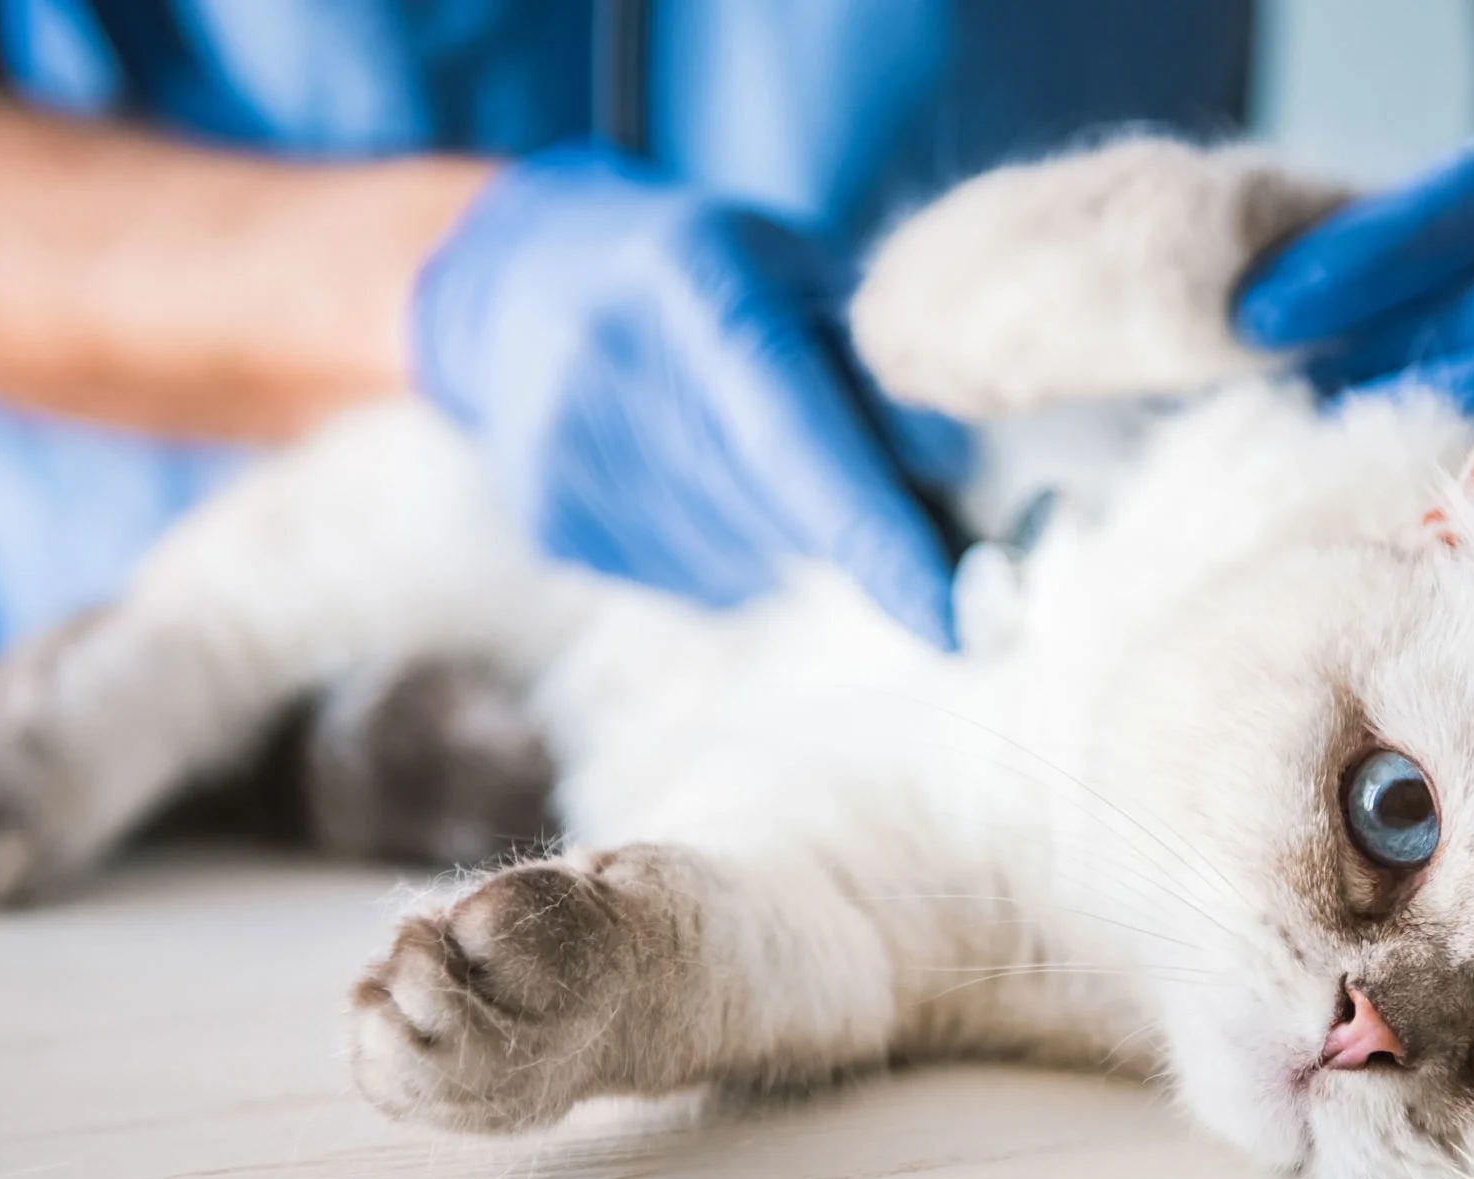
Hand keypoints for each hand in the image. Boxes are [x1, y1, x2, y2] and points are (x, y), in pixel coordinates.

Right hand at [412, 145, 960, 645]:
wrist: (517, 279)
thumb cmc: (699, 270)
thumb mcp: (794, 266)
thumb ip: (879, 356)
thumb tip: (956, 471)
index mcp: (693, 284)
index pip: (797, 441)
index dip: (879, 538)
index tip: (953, 619)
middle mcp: (614, 366)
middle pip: (784, 512)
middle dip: (855, 518)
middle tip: (873, 472)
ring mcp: (572, 453)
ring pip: (748, 559)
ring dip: (791, 531)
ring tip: (753, 447)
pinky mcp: (554, 520)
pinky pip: (698, 578)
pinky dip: (735, 545)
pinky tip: (700, 475)